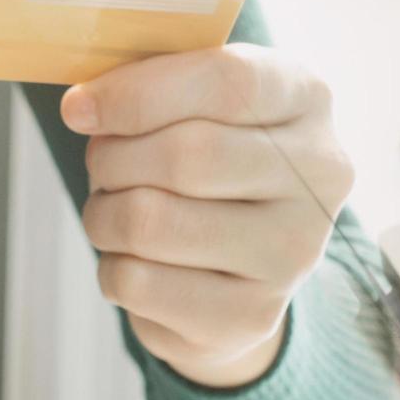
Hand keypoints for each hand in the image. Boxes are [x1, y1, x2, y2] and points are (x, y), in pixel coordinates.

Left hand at [63, 44, 353, 387]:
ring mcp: (292, 252)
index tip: (79, 108)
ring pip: (152, 222)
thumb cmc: (208, 158)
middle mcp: (320, 177)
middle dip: (114, 158)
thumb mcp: (199, 101)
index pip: (228, 84)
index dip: (139, 93)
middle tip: (99, 162)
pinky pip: (139, 283)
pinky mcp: (253, 316)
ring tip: (112, 210)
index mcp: (307, 99)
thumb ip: (154, 83)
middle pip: (187, 156)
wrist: (245, 262)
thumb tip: (84, 107)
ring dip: (104, 214)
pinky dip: (112, 267)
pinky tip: (133, 259)